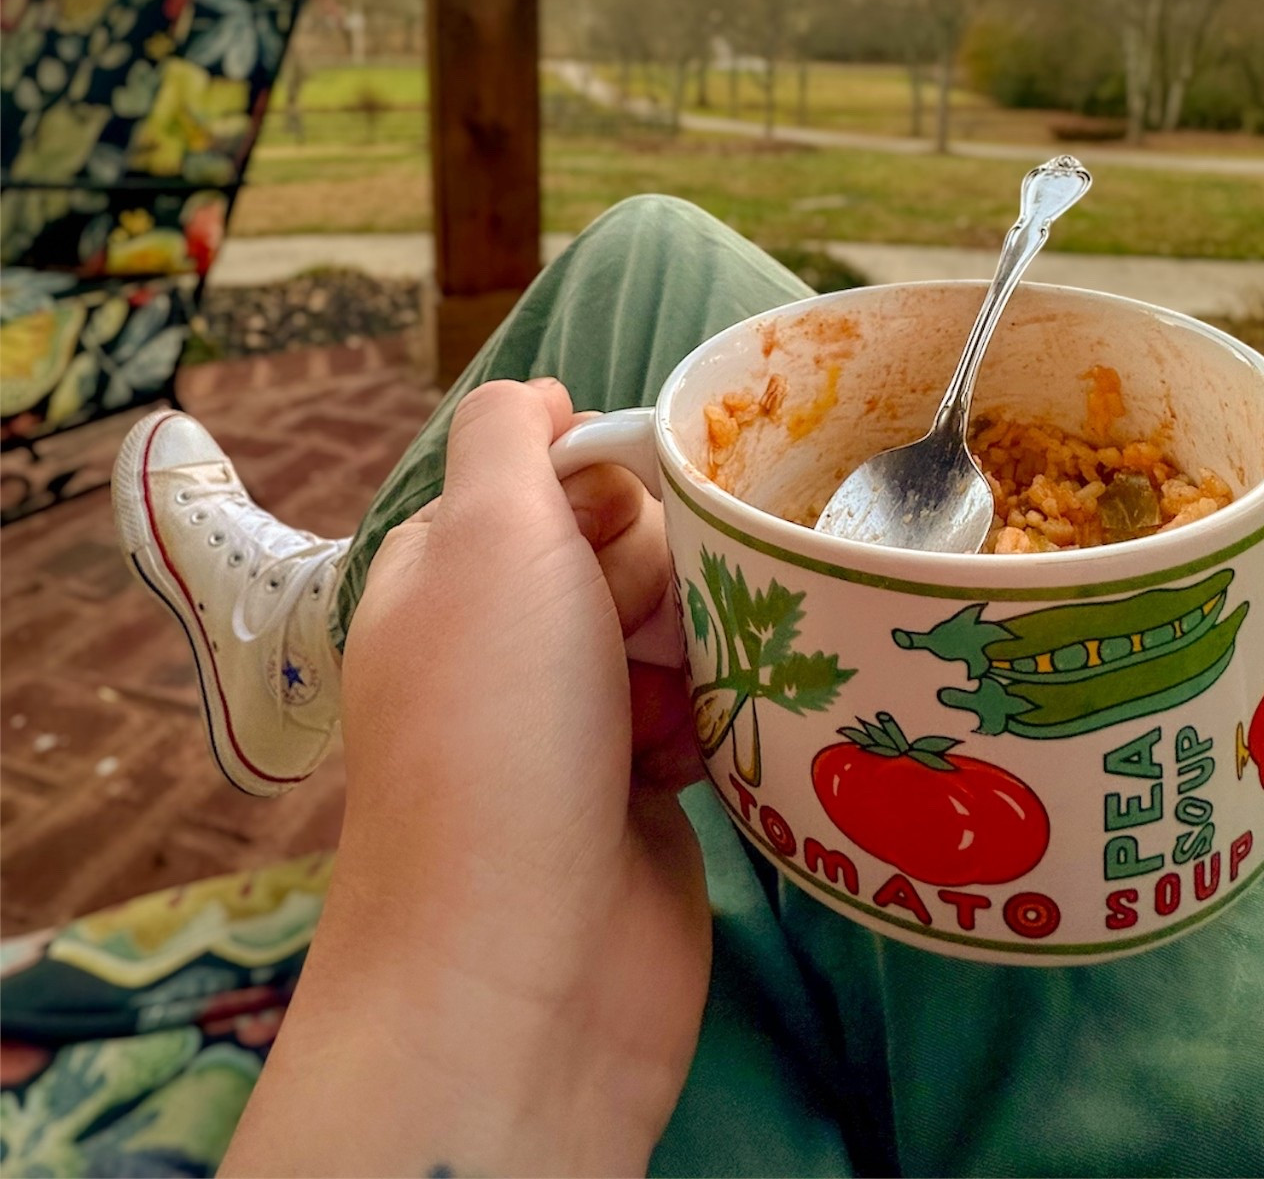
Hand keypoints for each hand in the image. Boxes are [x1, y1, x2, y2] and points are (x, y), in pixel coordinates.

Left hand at [223, 380, 710, 1177]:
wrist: (526, 967)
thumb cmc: (501, 729)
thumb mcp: (485, 539)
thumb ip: (507, 437)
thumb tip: (545, 394)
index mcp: (450, 573)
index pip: (550, 473)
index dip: (601, 483)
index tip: (615, 526)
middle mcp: (506, 640)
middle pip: (626, 543)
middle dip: (656, 573)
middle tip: (638, 633)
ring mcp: (574, 722)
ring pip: (679, 623)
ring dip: (698, 649)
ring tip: (680, 702)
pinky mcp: (641, 792)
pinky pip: (707, 708)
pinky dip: (715, 722)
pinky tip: (702, 752)